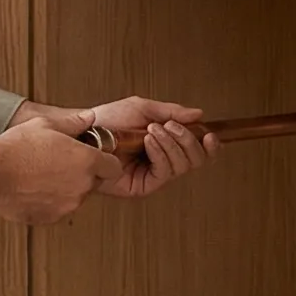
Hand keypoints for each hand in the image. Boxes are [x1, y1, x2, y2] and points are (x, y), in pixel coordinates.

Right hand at [0, 120, 117, 224]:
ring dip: (66, 188)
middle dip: (84, 174)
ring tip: (42, 174)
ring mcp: (67, 205)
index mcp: (86, 162)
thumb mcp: (46, 125)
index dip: (104, 161)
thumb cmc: (14, 150)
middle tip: (61, 163)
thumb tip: (87, 119)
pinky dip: (49, 201)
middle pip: (94, 182)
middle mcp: (81, 186)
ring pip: (75, 197)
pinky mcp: (50, 218)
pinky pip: (57, 209)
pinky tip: (33, 188)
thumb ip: (73, 123)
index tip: (94, 157)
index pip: (113, 167)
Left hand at [12, 97, 215, 199]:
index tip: (210, 134)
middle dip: (188, 140)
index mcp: (166, 143)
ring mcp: (153, 175)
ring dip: (172, 144)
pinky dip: (161, 153)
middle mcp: (163, 161)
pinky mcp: (143, 187)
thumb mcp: (143, 108)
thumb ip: (172, 112)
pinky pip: (165, 172)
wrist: (85, 133)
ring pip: (183, 166)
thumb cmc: (107, 120)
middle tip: (169, 126)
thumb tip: (198, 114)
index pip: (197, 150)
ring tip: (153, 131)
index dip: (209, 145)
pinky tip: (149, 141)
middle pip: (196, 160)